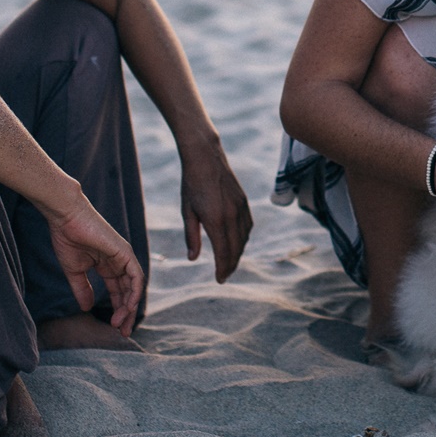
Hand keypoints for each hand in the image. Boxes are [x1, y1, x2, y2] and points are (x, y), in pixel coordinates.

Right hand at [46, 199, 144, 335]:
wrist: (66, 218)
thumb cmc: (67, 238)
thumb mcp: (74, 271)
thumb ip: (82, 289)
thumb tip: (86, 308)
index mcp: (108, 265)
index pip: (118, 291)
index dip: (117, 309)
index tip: (114, 327)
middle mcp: (119, 262)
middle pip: (129, 292)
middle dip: (127, 313)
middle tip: (123, 332)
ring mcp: (124, 257)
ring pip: (134, 287)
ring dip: (129, 307)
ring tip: (120, 324)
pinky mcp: (125, 252)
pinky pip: (135, 276)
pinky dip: (134, 292)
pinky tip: (128, 307)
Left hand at [180, 142, 253, 282]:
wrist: (205, 157)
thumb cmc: (191, 183)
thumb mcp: (187, 211)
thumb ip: (191, 236)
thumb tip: (193, 258)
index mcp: (216, 220)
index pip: (223, 252)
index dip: (223, 268)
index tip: (219, 279)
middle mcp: (232, 215)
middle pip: (236, 248)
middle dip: (231, 264)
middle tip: (224, 275)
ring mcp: (241, 207)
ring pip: (244, 238)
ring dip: (238, 252)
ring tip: (230, 262)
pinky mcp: (244, 201)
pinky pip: (248, 225)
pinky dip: (244, 238)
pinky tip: (237, 242)